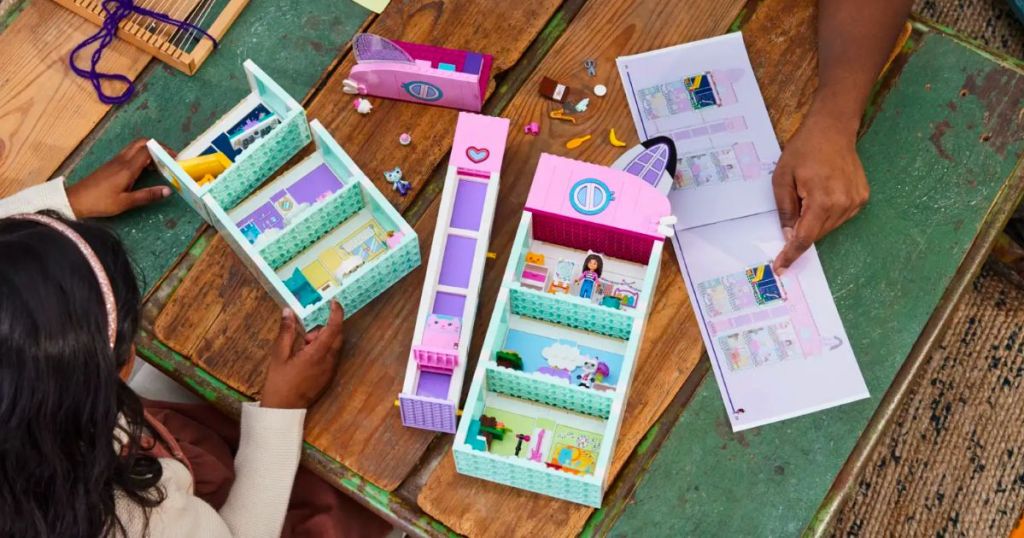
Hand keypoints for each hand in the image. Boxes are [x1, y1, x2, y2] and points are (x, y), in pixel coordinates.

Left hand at [67, 138, 171, 217]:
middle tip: (169, 158)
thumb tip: (168, 190)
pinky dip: (141, 157)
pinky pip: (130, 154)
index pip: (148, 150)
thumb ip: (147, 195)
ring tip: (160, 165)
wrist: (75, 200)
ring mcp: (116, 161)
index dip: (163, 151)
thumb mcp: (125, 202)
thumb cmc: (100, 202)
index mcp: (127, 168)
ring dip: (149, 151)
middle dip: (158, 146)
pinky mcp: (112, 165)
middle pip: (142, 142)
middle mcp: (122, 160)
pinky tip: (145, 170)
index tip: (175, 159)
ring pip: (135, 147)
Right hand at [260, 302, 344, 409]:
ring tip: (302, 349)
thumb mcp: (279, 355)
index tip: (334, 302)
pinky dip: (323, 351)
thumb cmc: (279, 383)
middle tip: (305, 337)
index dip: (336, 313)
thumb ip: (286, 332)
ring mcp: (331, 371)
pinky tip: (306, 359)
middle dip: (325, 329)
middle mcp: (329, 362)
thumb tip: (288, 311)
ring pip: (335, 347)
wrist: (284, 411)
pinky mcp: (329, 378)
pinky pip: (332, 357)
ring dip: (323, 341)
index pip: (334, 328)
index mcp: (318, 354)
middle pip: (337, 336)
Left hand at [772, 108, 868, 272]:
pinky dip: (826, 215)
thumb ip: (785, 209)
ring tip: (807, 195)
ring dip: (814, 222)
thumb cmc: (804, 150)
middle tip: (792, 212)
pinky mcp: (862, 198)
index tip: (781, 267)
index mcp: (822, 200)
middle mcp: (843, 204)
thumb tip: (788, 235)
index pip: (805, 237)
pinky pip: (839, 217)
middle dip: (800, 232)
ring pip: (828, 227)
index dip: (791, 254)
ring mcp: (856, 202)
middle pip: (817, 234)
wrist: (833, 129)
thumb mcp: (782, 178)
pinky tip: (821, 194)